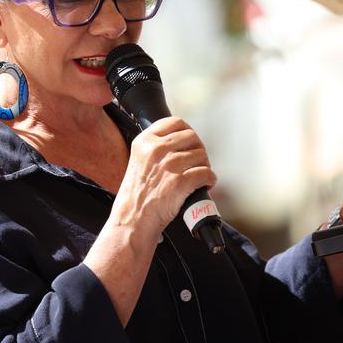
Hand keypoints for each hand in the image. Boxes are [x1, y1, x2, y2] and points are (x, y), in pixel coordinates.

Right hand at [112, 116, 216, 236]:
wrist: (132, 220)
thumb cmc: (135, 196)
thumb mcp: (138, 161)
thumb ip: (154, 149)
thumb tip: (179, 145)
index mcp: (144, 142)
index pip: (175, 122)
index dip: (187, 132)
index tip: (189, 141)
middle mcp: (156, 150)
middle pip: (192, 137)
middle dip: (198, 149)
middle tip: (197, 160)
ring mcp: (169, 165)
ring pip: (201, 155)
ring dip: (205, 165)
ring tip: (200, 174)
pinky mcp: (180, 182)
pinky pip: (206, 173)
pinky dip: (210, 179)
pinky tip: (205, 183)